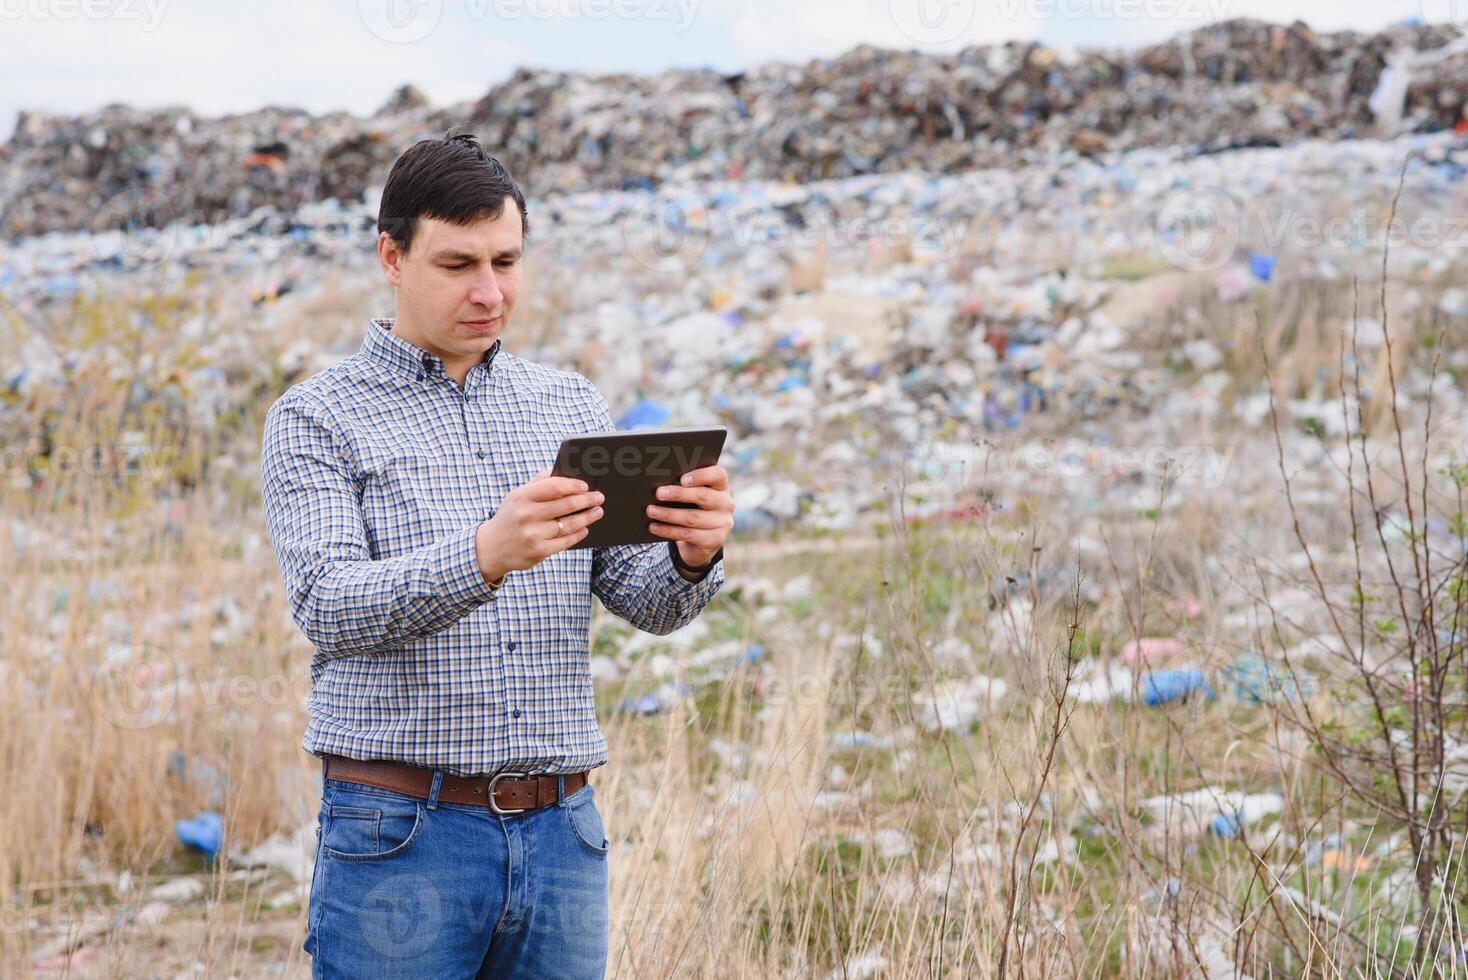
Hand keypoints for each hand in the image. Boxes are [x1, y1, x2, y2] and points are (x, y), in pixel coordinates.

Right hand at [476, 469, 603, 583]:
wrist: (491, 547)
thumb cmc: (511, 516)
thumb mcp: (518, 495)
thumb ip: (539, 482)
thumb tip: (566, 473)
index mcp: (522, 496)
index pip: (555, 486)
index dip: (574, 485)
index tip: (586, 486)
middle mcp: (527, 515)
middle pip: (566, 505)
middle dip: (587, 500)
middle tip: (599, 497)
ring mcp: (533, 534)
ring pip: (569, 524)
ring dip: (587, 517)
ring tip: (597, 512)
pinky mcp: (538, 551)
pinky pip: (565, 541)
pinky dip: (578, 534)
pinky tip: (584, 529)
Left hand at [646, 465, 733, 568]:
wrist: (700, 541)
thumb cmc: (692, 509)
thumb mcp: (691, 497)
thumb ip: (683, 488)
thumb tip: (659, 485)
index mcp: (721, 486)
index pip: (718, 475)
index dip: (701, 475)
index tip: (682, 479)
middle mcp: (726, 503)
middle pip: (702, 496)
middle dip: (678, 494)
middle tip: (658, 493)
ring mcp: (723, 523)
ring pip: (692, 517)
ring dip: (668, 514)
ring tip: (651, 511)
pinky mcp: (716, 539)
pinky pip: (688, 534)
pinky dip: (668, 531)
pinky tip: (654, 527)